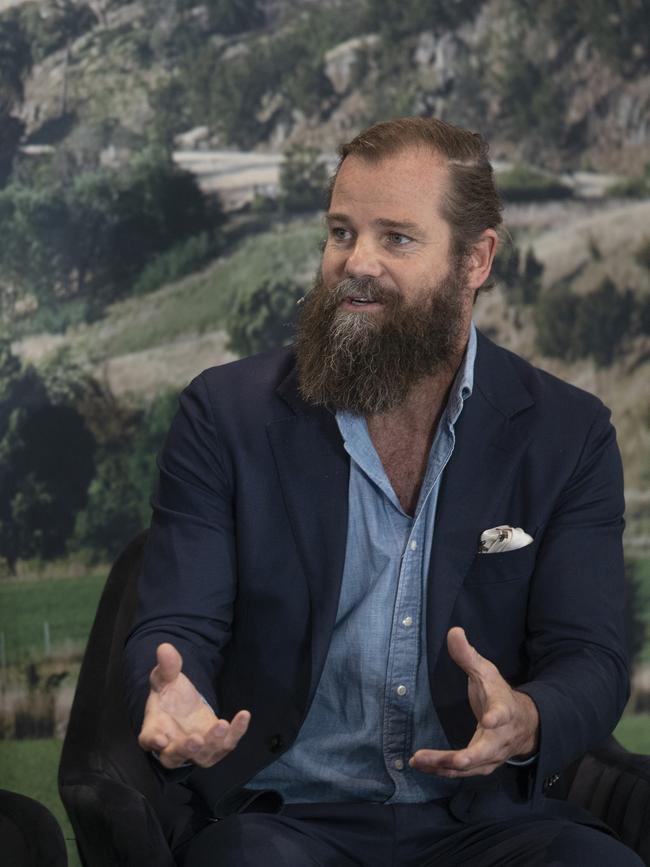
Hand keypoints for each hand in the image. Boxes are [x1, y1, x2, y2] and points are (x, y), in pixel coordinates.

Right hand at [138, 643, 250, 769]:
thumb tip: (165, 648)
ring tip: (222, 725)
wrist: (183, 709)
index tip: (161, 739)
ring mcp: (195, 751)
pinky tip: (243, 716)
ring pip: (203, 756)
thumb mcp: (167, 678)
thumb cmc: (169, 697)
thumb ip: (167, 667)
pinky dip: (236, 733)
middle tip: (196, 740)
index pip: (148, 740)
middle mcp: (172, 747)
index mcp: (154, 730)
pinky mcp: (216, 747)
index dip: (153, 741)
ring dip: (212, 743)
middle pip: (175, 755)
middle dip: (186, 749)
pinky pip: (226, 744)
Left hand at [409, 627, 538, 777]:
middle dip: (464, 757)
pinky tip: (419, 765)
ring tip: (417, 760)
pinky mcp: (480, 766)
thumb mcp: (486, 672)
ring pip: (468, 767)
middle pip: (482, 753)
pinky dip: (440, 770)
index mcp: (504, 712)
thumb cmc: (499, 695)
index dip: (496, 719)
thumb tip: (453, 631)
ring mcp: (491, 757)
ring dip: (442, 765)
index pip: (502, 715)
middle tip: (448, 759)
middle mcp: (499, 739)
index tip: (488, 720)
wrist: (523, 725)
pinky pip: (460, 772)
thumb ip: (468, 655)